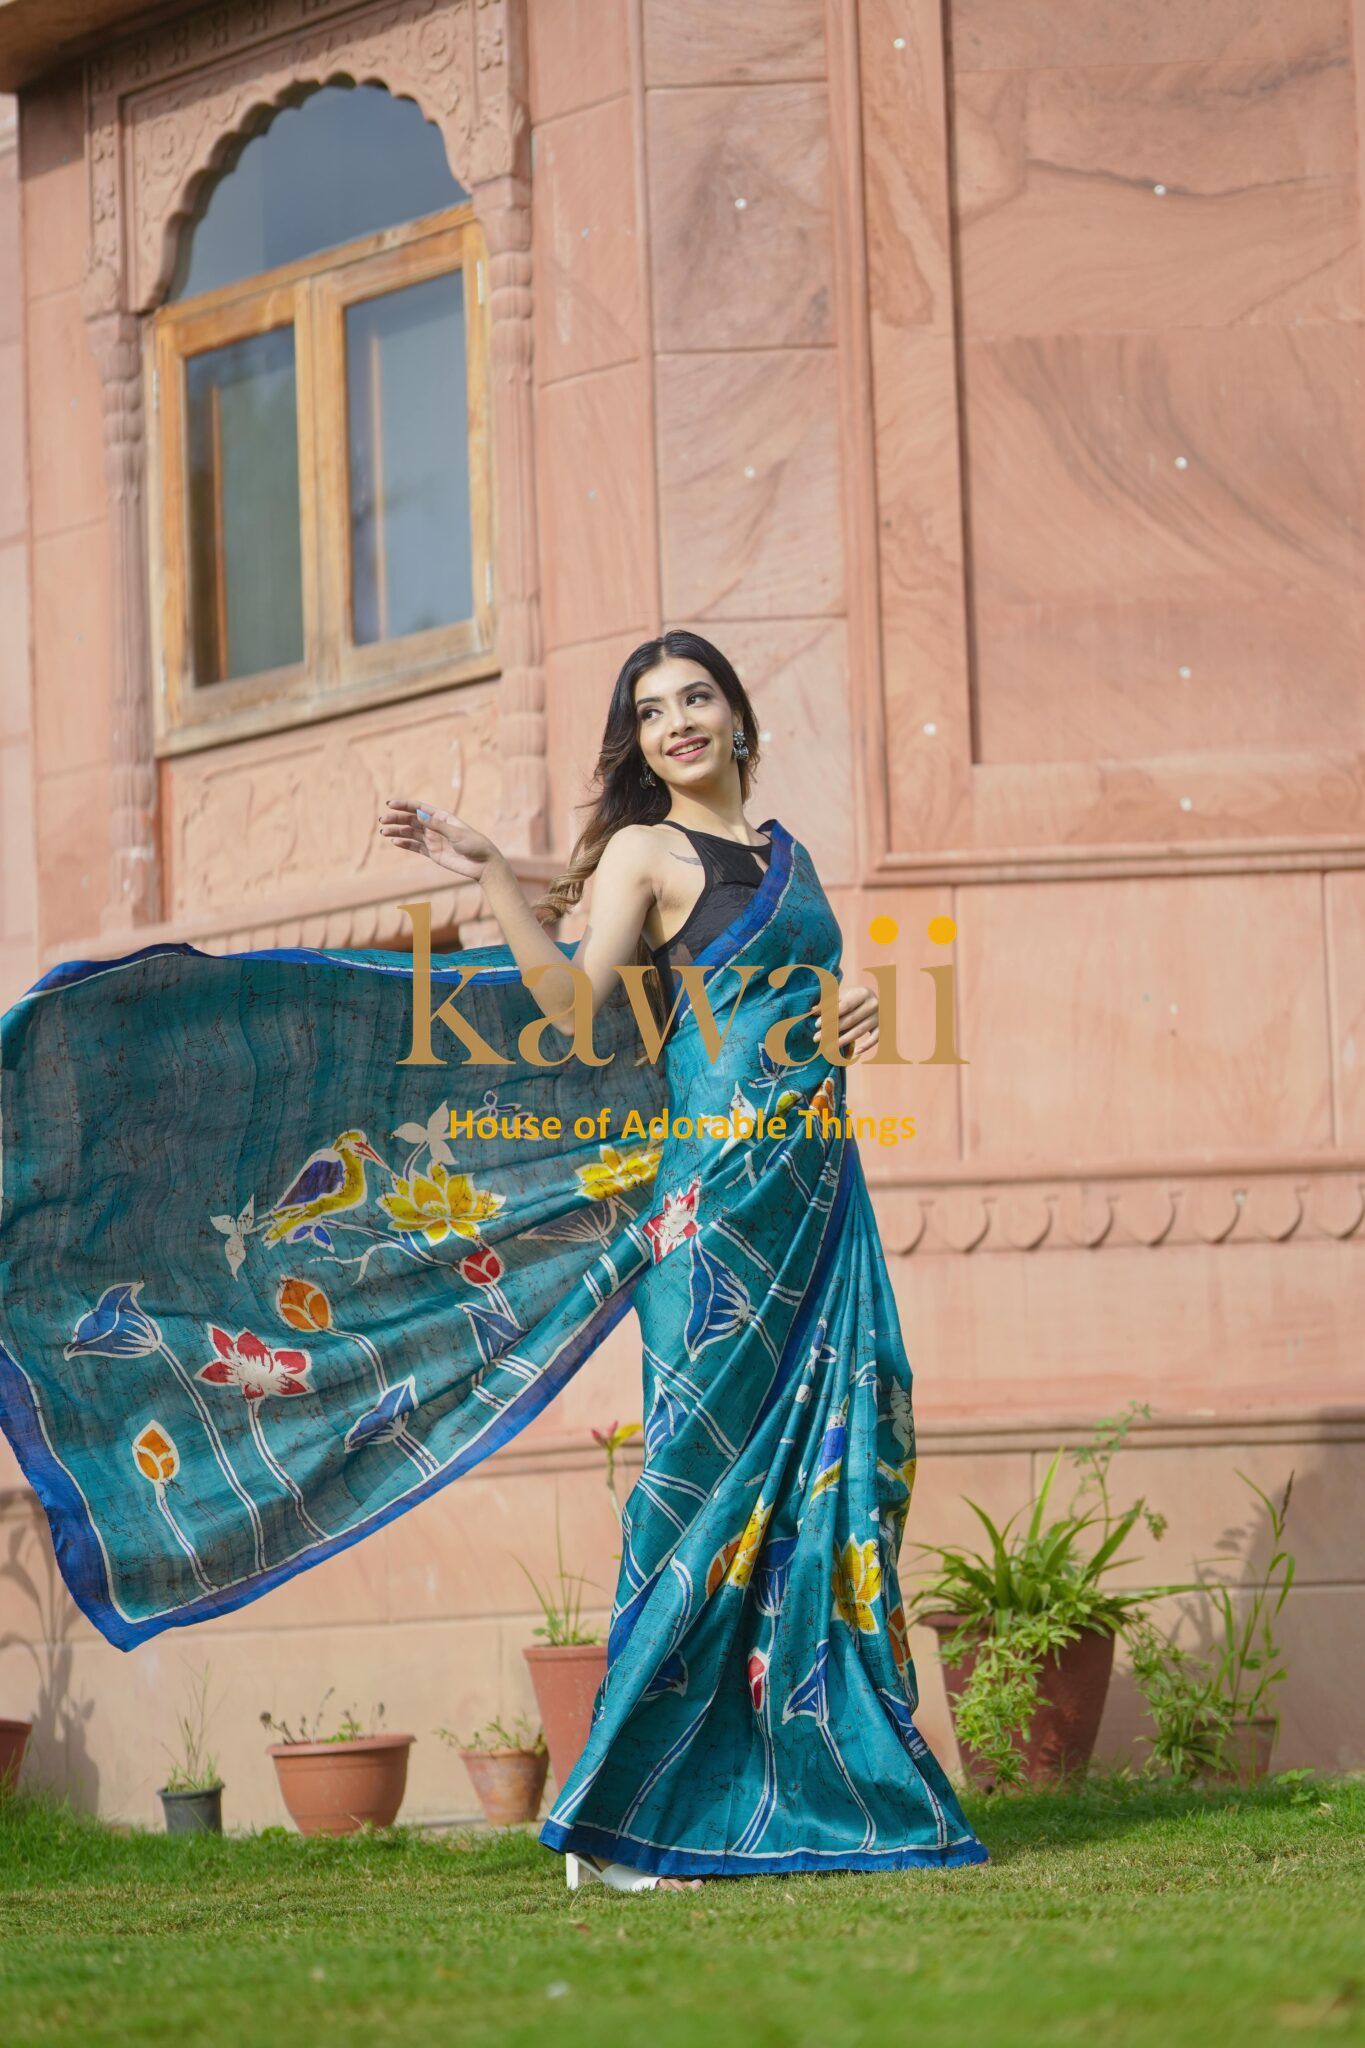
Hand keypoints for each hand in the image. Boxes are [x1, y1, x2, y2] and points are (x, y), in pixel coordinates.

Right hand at [377, 797, 500, 881]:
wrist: (483, 864)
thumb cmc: (474, 844)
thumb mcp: (457, 833)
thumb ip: (437, 825)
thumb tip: (420, 815)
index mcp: (442, 817)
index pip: (419, 808)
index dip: (404, 805)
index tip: (390, 804)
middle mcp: (435, 827)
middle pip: (411, 820)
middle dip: (396, 819)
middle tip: (383, 821)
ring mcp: (433, 840)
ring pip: (410, 833)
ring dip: (397, 831)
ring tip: (384, 832)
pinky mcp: (433, 853)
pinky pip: (415, 847)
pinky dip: (404, 844)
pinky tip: (394, 841)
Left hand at [807, 981, 879, 1058]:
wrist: (872, 999)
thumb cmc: (852, 997)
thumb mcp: (842, 996)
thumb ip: (828, 1003)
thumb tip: (811, 1011)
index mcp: (862, 993)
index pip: (845, 1006)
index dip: (830, 1015)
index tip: (816, 1024)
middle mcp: (873, 1004)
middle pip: (850, 1020)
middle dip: (832, 1030)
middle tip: (816, 1038)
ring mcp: (878, 1017)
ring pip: (859, 1031)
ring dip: (842, 1040)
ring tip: (827, 1047)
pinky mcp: (882, 1027)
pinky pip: (875, 1038)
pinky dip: (866, 1046)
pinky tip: (856, 1052)